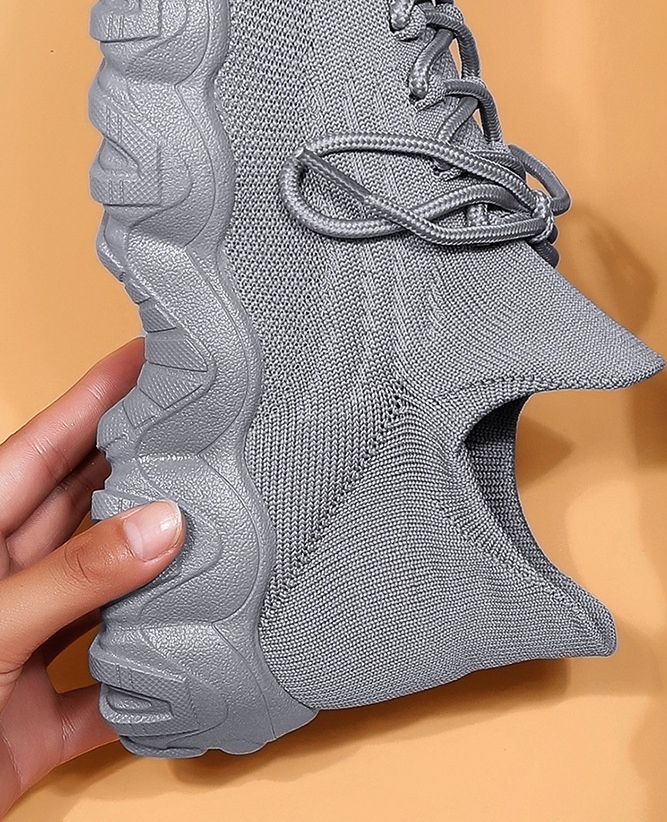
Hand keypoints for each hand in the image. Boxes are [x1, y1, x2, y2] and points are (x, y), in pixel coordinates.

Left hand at [0, 341, 183, 814]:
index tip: (152, 355)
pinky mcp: (35, 727)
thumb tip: (163, 523)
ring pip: (109, 598)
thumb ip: (73, 577)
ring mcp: (20, 657)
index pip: (43, 452)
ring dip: (163, 574)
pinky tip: (202, 651)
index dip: (97, 398)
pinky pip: (112, 692)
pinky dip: (153, 680)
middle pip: (86, 516)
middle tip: (214, 431)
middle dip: (146, 473)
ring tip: (229, 524)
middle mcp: (3, 591)